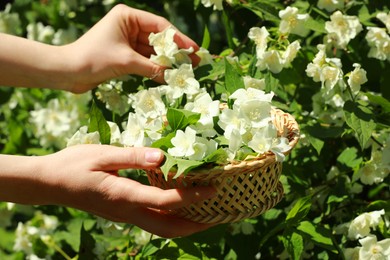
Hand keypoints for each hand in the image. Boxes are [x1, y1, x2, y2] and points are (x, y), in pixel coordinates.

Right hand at [0, 145, 214, 237]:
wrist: (49, 183)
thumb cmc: (73, 165)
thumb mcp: (101, 154)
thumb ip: (132, 157)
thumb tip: (162, 158)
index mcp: (123, 196)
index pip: (165, 202)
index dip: (192, 197)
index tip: (213, 189)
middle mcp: (127, 212)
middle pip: (168, 228)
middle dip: (197, 225)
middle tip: (220, 214)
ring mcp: (124, 215)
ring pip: (161, 228)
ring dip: (186, 224)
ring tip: (208, 213)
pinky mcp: (122, 213)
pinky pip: (152, 221)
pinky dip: (172, 218)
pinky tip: (181, 206)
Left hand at [67, 4, 199, 92]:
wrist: (68, 72)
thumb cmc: (93, 59)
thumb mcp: (126, 62)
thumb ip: (152, 67)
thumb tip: (174, 76)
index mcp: (128, 16)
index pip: (159, 26)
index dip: (178, 39)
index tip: (194, 50)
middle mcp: (128, 25)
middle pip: (158, 38)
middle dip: (176, 51)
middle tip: (195, 61)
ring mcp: (127, 41)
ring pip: (153, 51)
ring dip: (167, 61)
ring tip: (186, 70)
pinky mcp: (124, 54)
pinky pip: (145, 60)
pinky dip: (156, 68)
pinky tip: (169, 75)